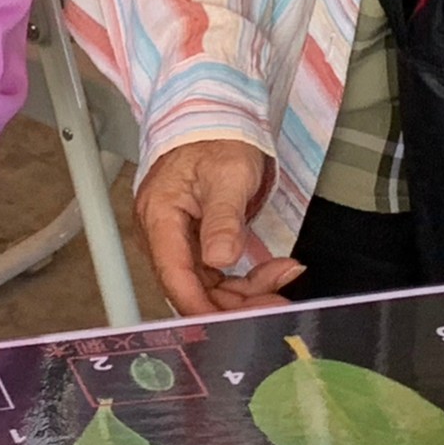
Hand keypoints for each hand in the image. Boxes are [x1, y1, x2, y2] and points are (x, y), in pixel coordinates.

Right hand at [134, 138, 301, 315]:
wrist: (215, 120)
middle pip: (192, 288)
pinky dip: (246, 279)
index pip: (175, 278)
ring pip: (208, 286)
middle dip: (235, 304)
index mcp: (160, 218)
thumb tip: (220, 259)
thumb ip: (223, 218)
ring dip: (246, 293)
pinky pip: (217, 275)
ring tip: (283, 280)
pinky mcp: (194, 244)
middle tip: (277, 304)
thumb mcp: (228, 175)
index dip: (202, 308)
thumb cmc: (216, 140)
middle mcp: (162, 235)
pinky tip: (274, 271)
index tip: (236, 324)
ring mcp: (178, 241)